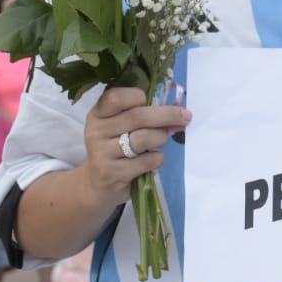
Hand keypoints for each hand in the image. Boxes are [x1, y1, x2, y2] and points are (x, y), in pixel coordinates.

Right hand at [81, 87, 189, 209]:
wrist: (98, 185)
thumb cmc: (117, 149)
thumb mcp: (122, 128)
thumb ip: (143, 115)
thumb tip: (179, 111)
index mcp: (98, 114)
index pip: (116, 97)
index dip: (138, 96)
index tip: (153, 102)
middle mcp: (96, 131)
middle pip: (137, 117)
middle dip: (167, 115)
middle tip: (186, 116)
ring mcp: (102, 153)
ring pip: (144, 138)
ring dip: (161, 139)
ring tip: (162, 142)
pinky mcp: (112, 173)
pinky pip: (147, 161)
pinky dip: (158, 159)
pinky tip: (152, 161)